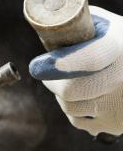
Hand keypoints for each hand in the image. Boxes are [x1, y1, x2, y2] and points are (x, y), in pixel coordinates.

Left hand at [29, 6, 122, 135]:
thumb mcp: (112, 27)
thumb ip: (84, 25)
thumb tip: (50, 26)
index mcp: (120, 48)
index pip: (88, 60)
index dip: (58, 64)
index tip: (37, 66)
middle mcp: (122, 79)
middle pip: (71, 90)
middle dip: (52, 81)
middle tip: (48, 74)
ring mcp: (120, 105)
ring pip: (69, 106)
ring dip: (63, 95)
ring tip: (73, 81)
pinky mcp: (116, 124)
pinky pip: (78, 121)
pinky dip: (75, 110)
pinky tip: (85, 97)